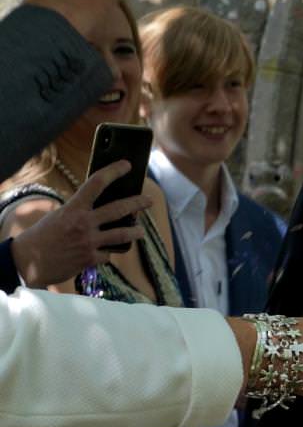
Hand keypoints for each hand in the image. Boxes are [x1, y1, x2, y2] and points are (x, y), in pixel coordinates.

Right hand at [9, 162, 151, 286]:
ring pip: (123, 234)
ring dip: (135, 232)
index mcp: (73, 208)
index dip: (114, 172)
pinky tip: (105, 252)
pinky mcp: (90, 259)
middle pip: (119, 209)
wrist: (28, 261)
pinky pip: (108, 254)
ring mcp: (89, 241)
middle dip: (138, 203)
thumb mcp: (60, 215)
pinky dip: (107, 253)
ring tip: (141, 231)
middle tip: (149, 200)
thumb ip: (81, 210)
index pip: (96, 183)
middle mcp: (84, 223)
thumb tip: (103, 205)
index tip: (126, 165)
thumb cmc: (44, 235)